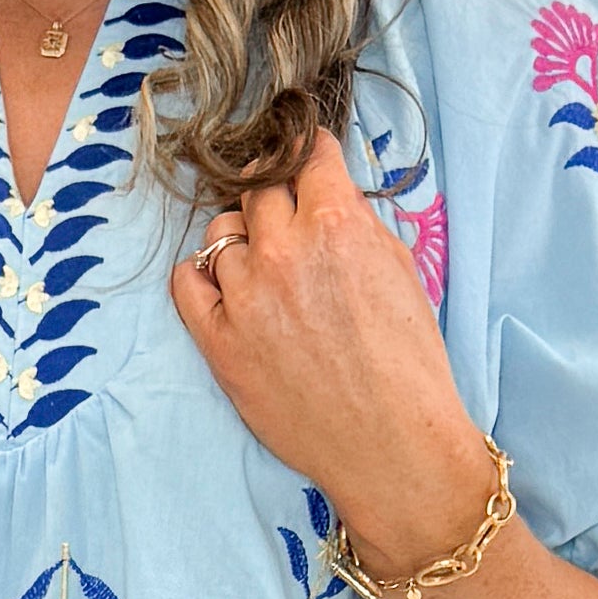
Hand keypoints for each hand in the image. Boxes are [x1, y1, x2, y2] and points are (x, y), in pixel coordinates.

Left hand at [169, 127, 485, 578]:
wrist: (393, 443)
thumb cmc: (409, 363)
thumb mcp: (401, 272)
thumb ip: (357, 223)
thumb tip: (325, 195)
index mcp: (336, 225)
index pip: (306, 157)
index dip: (308, 155)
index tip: (306, 157)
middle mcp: (283, 251)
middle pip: (258, 191)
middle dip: (276, 198)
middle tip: (289, 220)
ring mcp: (244, 296)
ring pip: (222, 233)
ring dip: (243, 241)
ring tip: (268, 270)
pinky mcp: (218, 339)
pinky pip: (187, 281)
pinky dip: (204, 276)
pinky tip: (227, 288)